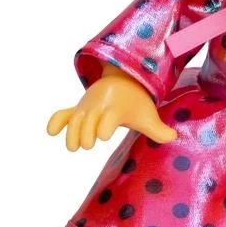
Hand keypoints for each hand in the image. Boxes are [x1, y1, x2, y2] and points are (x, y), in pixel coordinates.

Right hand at [46, 72, 175, 149]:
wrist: (124, 80)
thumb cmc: (136, 103)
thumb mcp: (147, 115)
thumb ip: (158, 129)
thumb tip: (174, 138)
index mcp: (116, 109)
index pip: (108, 119)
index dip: (105, 127)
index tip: (105, 135)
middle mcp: (99, 107)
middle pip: (87, 122)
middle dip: (86, 134)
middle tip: (90, 143)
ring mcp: (86, 108)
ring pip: (73, 120)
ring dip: (71, 133)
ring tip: (74, 147)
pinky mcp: (78, 109)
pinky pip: (62, 114)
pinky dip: (56, 121)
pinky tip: (51, 132)